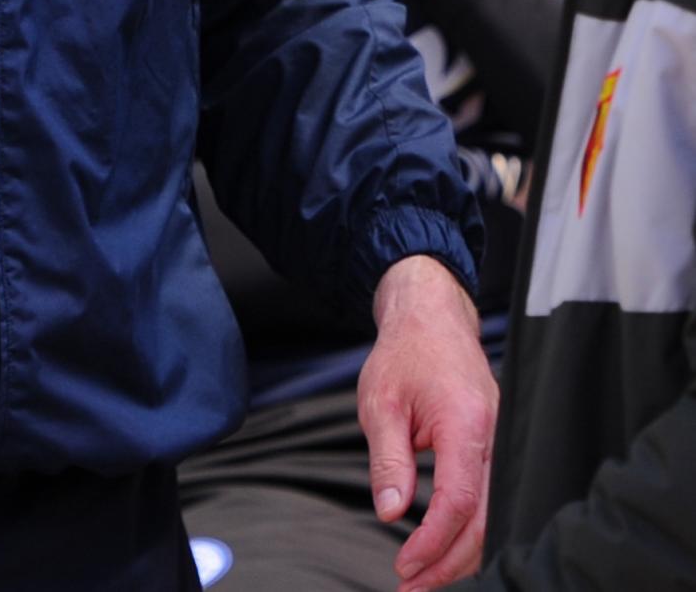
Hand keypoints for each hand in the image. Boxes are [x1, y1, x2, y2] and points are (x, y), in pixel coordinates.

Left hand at [360, 255, 496, 591]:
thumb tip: (390, 512)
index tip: (404, 566)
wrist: (433, 320)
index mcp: (466, 425)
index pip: (459, 502)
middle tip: (411, 586)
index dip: (433, 543)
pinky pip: (493, 499)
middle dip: (449, 562)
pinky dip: (473, 531)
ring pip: (495, 517)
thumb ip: (389, 460)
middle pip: (485, 522)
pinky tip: (445, 548)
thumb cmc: (404, 356)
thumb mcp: (381, 404)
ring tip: (423, 576)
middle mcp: (496, 439)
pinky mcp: (500, 448)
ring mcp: (504, 444)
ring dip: (462, 553)